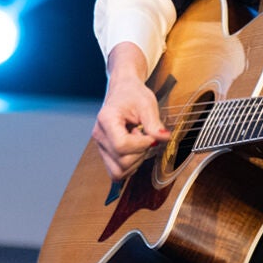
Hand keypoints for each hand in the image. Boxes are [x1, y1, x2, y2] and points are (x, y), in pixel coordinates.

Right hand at [91, 42, 170, 180]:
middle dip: (140, 153)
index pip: (121, 145)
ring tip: (138, 143)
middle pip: (121, 161)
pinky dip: (130, 166)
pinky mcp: (105, 153)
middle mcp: (99, 135)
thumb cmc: (133, 95)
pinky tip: (134, 150)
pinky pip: (117, 171)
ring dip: (135, 161)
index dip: (141, 144)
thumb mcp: (147, 104)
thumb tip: (163, 138)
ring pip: (118, 171)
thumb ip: (154, 123)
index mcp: (106, 120)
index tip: (150, 135)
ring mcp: (100, 146)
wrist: (123, 91)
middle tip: (143, 136)